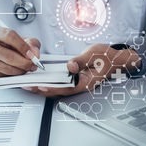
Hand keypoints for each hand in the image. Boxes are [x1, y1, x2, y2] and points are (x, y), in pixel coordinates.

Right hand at [0, 26, 40, 77]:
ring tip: (25, 68)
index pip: (10, 36)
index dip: (23, 46)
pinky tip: (14, 71)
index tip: (32, 55)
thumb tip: (35, 53)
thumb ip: (30, 43)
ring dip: (19, 71)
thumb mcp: (15, 38)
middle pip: (8, 56)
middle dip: (24, 63)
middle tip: (32, 65)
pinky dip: (11, 75)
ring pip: (5, 68)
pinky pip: (1, 75)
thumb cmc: (0, 44)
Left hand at [26, 44, 140, 96]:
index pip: (67, 88)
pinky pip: (62, 85)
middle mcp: (82, 85)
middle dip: (43, 90)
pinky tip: (43, 80)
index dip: (52, 88)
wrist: (116, 59)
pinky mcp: (77, 80)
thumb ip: (81, 61)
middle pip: (60, 91)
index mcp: (87, 81)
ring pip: (60, 89)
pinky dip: (51, 84)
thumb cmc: (107, 57)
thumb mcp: (94, 54)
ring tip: (31, 84)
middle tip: (29, 86)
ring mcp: (79, 84)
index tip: (40, 86)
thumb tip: (70, 66)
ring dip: (45, 88)